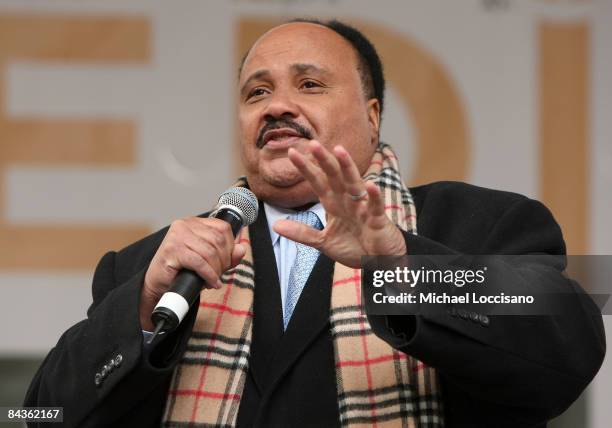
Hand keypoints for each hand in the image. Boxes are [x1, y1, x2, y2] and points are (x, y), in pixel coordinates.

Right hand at [140, 217, 245, 329]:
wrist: (158, 285)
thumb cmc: (183, 271)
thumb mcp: (210, 262)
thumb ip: (227, 255)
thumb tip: (242, 248)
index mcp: (194, 222)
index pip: (223, 227)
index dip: (230, 246)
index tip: (227, 262)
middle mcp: (185, 224)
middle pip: (218, 240)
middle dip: (223, 261)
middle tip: (219, 274)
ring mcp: (177, 235)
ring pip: (210, 252)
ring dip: (216, 270)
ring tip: (213, 280)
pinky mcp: (172, 250)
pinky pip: (199, 262)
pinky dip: (209, 275)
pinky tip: (211, 283)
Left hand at [273, 140, 406, 267]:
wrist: (379, 262)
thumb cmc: (355, 247)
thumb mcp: (324, 242)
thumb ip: (302, 233)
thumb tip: (276, 226)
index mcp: (334, 204)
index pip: (318, 182)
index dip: (306, 168)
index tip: (292, 152)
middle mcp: (348, 201)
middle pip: (334, 176)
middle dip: (324, 161)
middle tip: (312, 144)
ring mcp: (363, 208)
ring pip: (354, 184)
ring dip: (347, 167)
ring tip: (339, 151)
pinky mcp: (378, 219)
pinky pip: (376, 206)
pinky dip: (374, 196)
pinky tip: (370, 185)